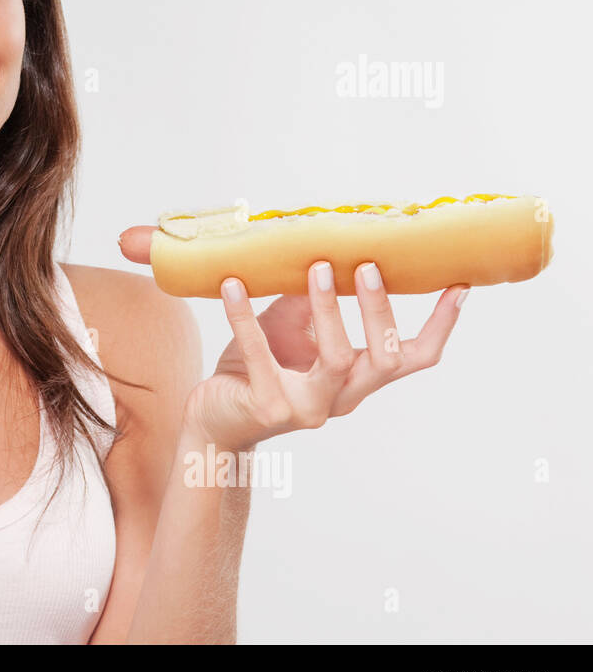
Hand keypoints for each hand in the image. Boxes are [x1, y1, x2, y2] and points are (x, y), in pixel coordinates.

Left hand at [187, 261, 467, 451]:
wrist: (212, 420)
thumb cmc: (253, 371)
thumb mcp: (286, 328)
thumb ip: (308, 299)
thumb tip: (327, 250)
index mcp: (355, 381)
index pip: (413, 358)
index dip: (440, 326)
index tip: (459, 285)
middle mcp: (340, 399)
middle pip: (384, 360)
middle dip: (380, 311)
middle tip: (369, 265)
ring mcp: (306, 408)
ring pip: (334, 359)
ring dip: (329, 309)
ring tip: (317, 267)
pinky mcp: (266, 407)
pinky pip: (258, 354)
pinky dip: (243, 316)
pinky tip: (232, 285)